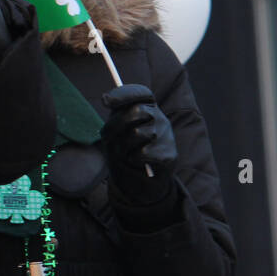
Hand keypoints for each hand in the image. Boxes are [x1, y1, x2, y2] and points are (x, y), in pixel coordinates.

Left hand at [100, 83, 176, 203]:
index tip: (107, 100)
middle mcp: (160, 119)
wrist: (138, 182)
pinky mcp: (170, 155)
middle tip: (110, 138)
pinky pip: (142, 152)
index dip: (125, 94)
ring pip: (137, 133)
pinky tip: (137, 162)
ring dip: (123, 145)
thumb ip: (115, 114)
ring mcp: (167, 136)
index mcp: (147, 109)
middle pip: (136, 111)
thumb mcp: (114, 131)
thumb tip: (107, 98)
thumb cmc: (123, 151)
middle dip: (117, 125)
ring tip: (125, 152)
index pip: (142, 93)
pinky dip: (132, 159)